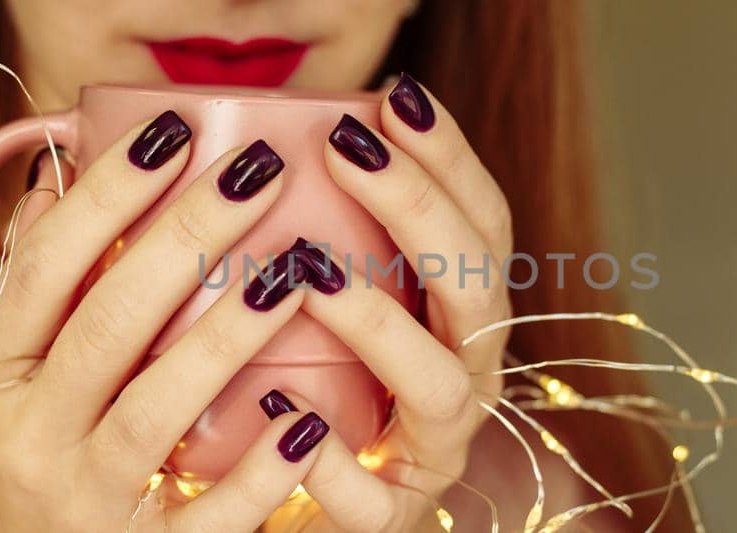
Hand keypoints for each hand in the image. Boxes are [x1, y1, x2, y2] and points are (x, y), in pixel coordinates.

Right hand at [0, 113, 338, 531]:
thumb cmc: (30, 474)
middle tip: (259, 173)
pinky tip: (307, 422)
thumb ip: (32, 295)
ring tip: (295, 270)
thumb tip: (51, 180)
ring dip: (227, 334)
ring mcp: (84, 506)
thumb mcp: (7, 389)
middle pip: (108, 324)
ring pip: (157, 410)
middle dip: (185, 239)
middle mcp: (28, 440)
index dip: (104, 198)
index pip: (42, 271)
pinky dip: (256, 473)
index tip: (171, 134)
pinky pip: (206, 518)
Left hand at [289, 74, 515, 530]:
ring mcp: (433, 451)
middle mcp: (466, 376)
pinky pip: (375, 498)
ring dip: (380, 322)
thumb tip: (252, 143)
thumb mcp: (319, 298)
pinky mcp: (387, 516)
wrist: (294, 500)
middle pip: (476, 291)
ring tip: (310, 270)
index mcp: (463, 316)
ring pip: (439, 388)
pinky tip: (284, 414)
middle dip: (420, 210)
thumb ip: (311, 230)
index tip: (396, 97)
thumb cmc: (305, 377)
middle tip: (348, 150)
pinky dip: (334, 461)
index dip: (451, 159)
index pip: (484, 225)